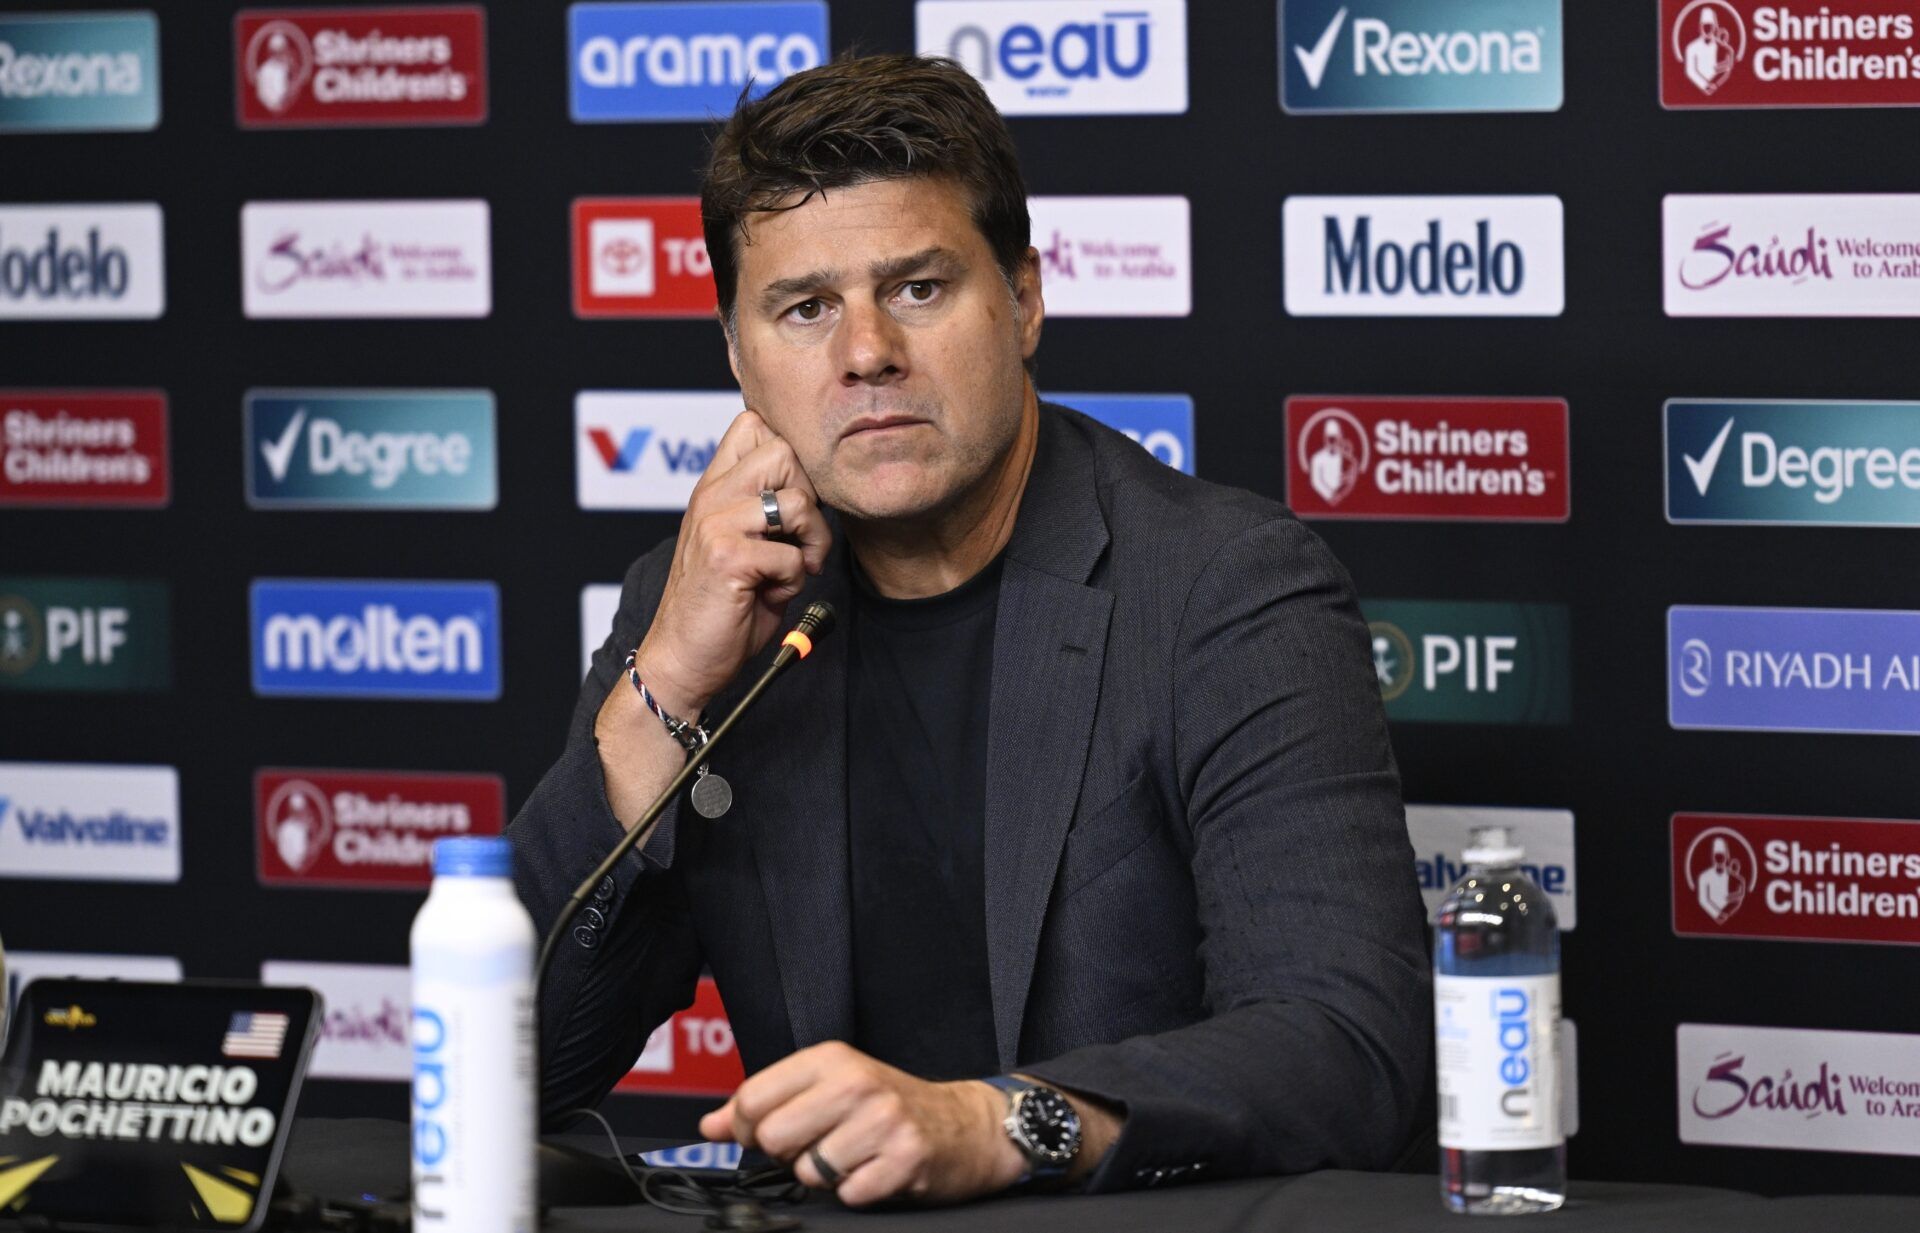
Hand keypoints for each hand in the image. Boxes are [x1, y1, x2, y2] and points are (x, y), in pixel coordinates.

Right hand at [634, 410, 833, 717]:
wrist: (683, 658)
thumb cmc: (722, 606)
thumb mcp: (743, 543)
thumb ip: (768, 509)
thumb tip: (818, 488)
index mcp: (714, 488)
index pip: (754, 425)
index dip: (789, 454)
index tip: (790, 500)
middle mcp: (711, 496)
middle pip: (785, 451)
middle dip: (808, 496)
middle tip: (799, 538)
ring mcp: (715, 523)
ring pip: (797, 501)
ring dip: (811, 540)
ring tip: (793, 568)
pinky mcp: (726, 556)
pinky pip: (792, 554)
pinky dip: (794, 579)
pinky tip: (771, 594)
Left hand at [698, 1041, 1027, 1206]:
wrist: (965, 1126)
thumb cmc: (888, 1106)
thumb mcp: (827, 1088)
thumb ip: (766, 1104)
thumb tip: (709, 1126)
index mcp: (830, 1058)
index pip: (752, 1097)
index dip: (749, 1129)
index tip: (770, 1134)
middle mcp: (856, 1082)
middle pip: (774, 1137)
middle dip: (789, 1155)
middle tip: (819, 1146)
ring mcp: (883, 1120)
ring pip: (809, 1170)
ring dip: (825, 1176)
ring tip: (853, 1157)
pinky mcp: (904, 1158)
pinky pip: (848, 1195)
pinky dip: (857, 1192)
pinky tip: (876, 1172)